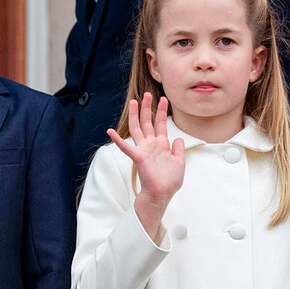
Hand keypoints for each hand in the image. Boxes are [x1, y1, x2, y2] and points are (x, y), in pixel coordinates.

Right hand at [107, 93, 184, 243]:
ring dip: (134, 115)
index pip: (160, 124)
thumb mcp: (179, 162)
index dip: (162, 111)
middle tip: (146, 94)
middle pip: (147, 122)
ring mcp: (143, 150)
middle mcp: (151, 145)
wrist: (163, 194)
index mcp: (161, 144)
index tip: (164, 99)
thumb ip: (178, 149)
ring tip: (133, 102)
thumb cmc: (170, 181)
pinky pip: (126, 147)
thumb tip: (179, 138)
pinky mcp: (138, 157)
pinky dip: (118, 140)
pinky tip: (110, 131)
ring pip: (137, 129)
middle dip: (146, 108)